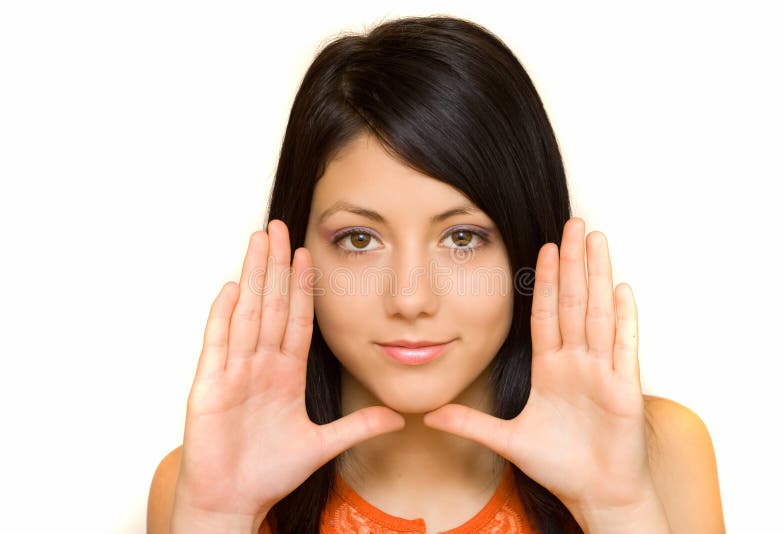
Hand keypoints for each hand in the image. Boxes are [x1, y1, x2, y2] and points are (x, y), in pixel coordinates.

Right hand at [174, 220, 405, 521]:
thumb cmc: (268, 474)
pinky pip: (218, 346)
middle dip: (276, 265)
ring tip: (259, 241)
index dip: (301, 287)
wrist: (233, 503)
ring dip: (253, 277)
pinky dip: (224, 317)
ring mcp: (233, 373)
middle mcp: (259, 366)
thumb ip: (358, 426)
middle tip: (279, 227)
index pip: (296, 319)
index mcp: (284, 375)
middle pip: (270, 305)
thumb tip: (398, 417)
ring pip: (247, 314)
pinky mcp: (210, 388)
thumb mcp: (323, 445)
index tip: (308, 254)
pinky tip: (232, 288)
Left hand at [423, 217, 653, 515]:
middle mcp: (578, 363)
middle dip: (573, 262)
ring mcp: (602, 372)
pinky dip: (624, 319)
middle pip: (573, 302)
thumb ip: (470, 423)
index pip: (546, 314)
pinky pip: (624, 348)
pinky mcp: (624, 390)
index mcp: (552, 368)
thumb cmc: (561, 466)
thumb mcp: (507, 440)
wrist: (597, 495)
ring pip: (598, 314)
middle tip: (573, 223)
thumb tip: (430, 415)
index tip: (543, 247)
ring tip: (596, 240)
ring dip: (597, 276)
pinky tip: (622, 288)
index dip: (544, 280)